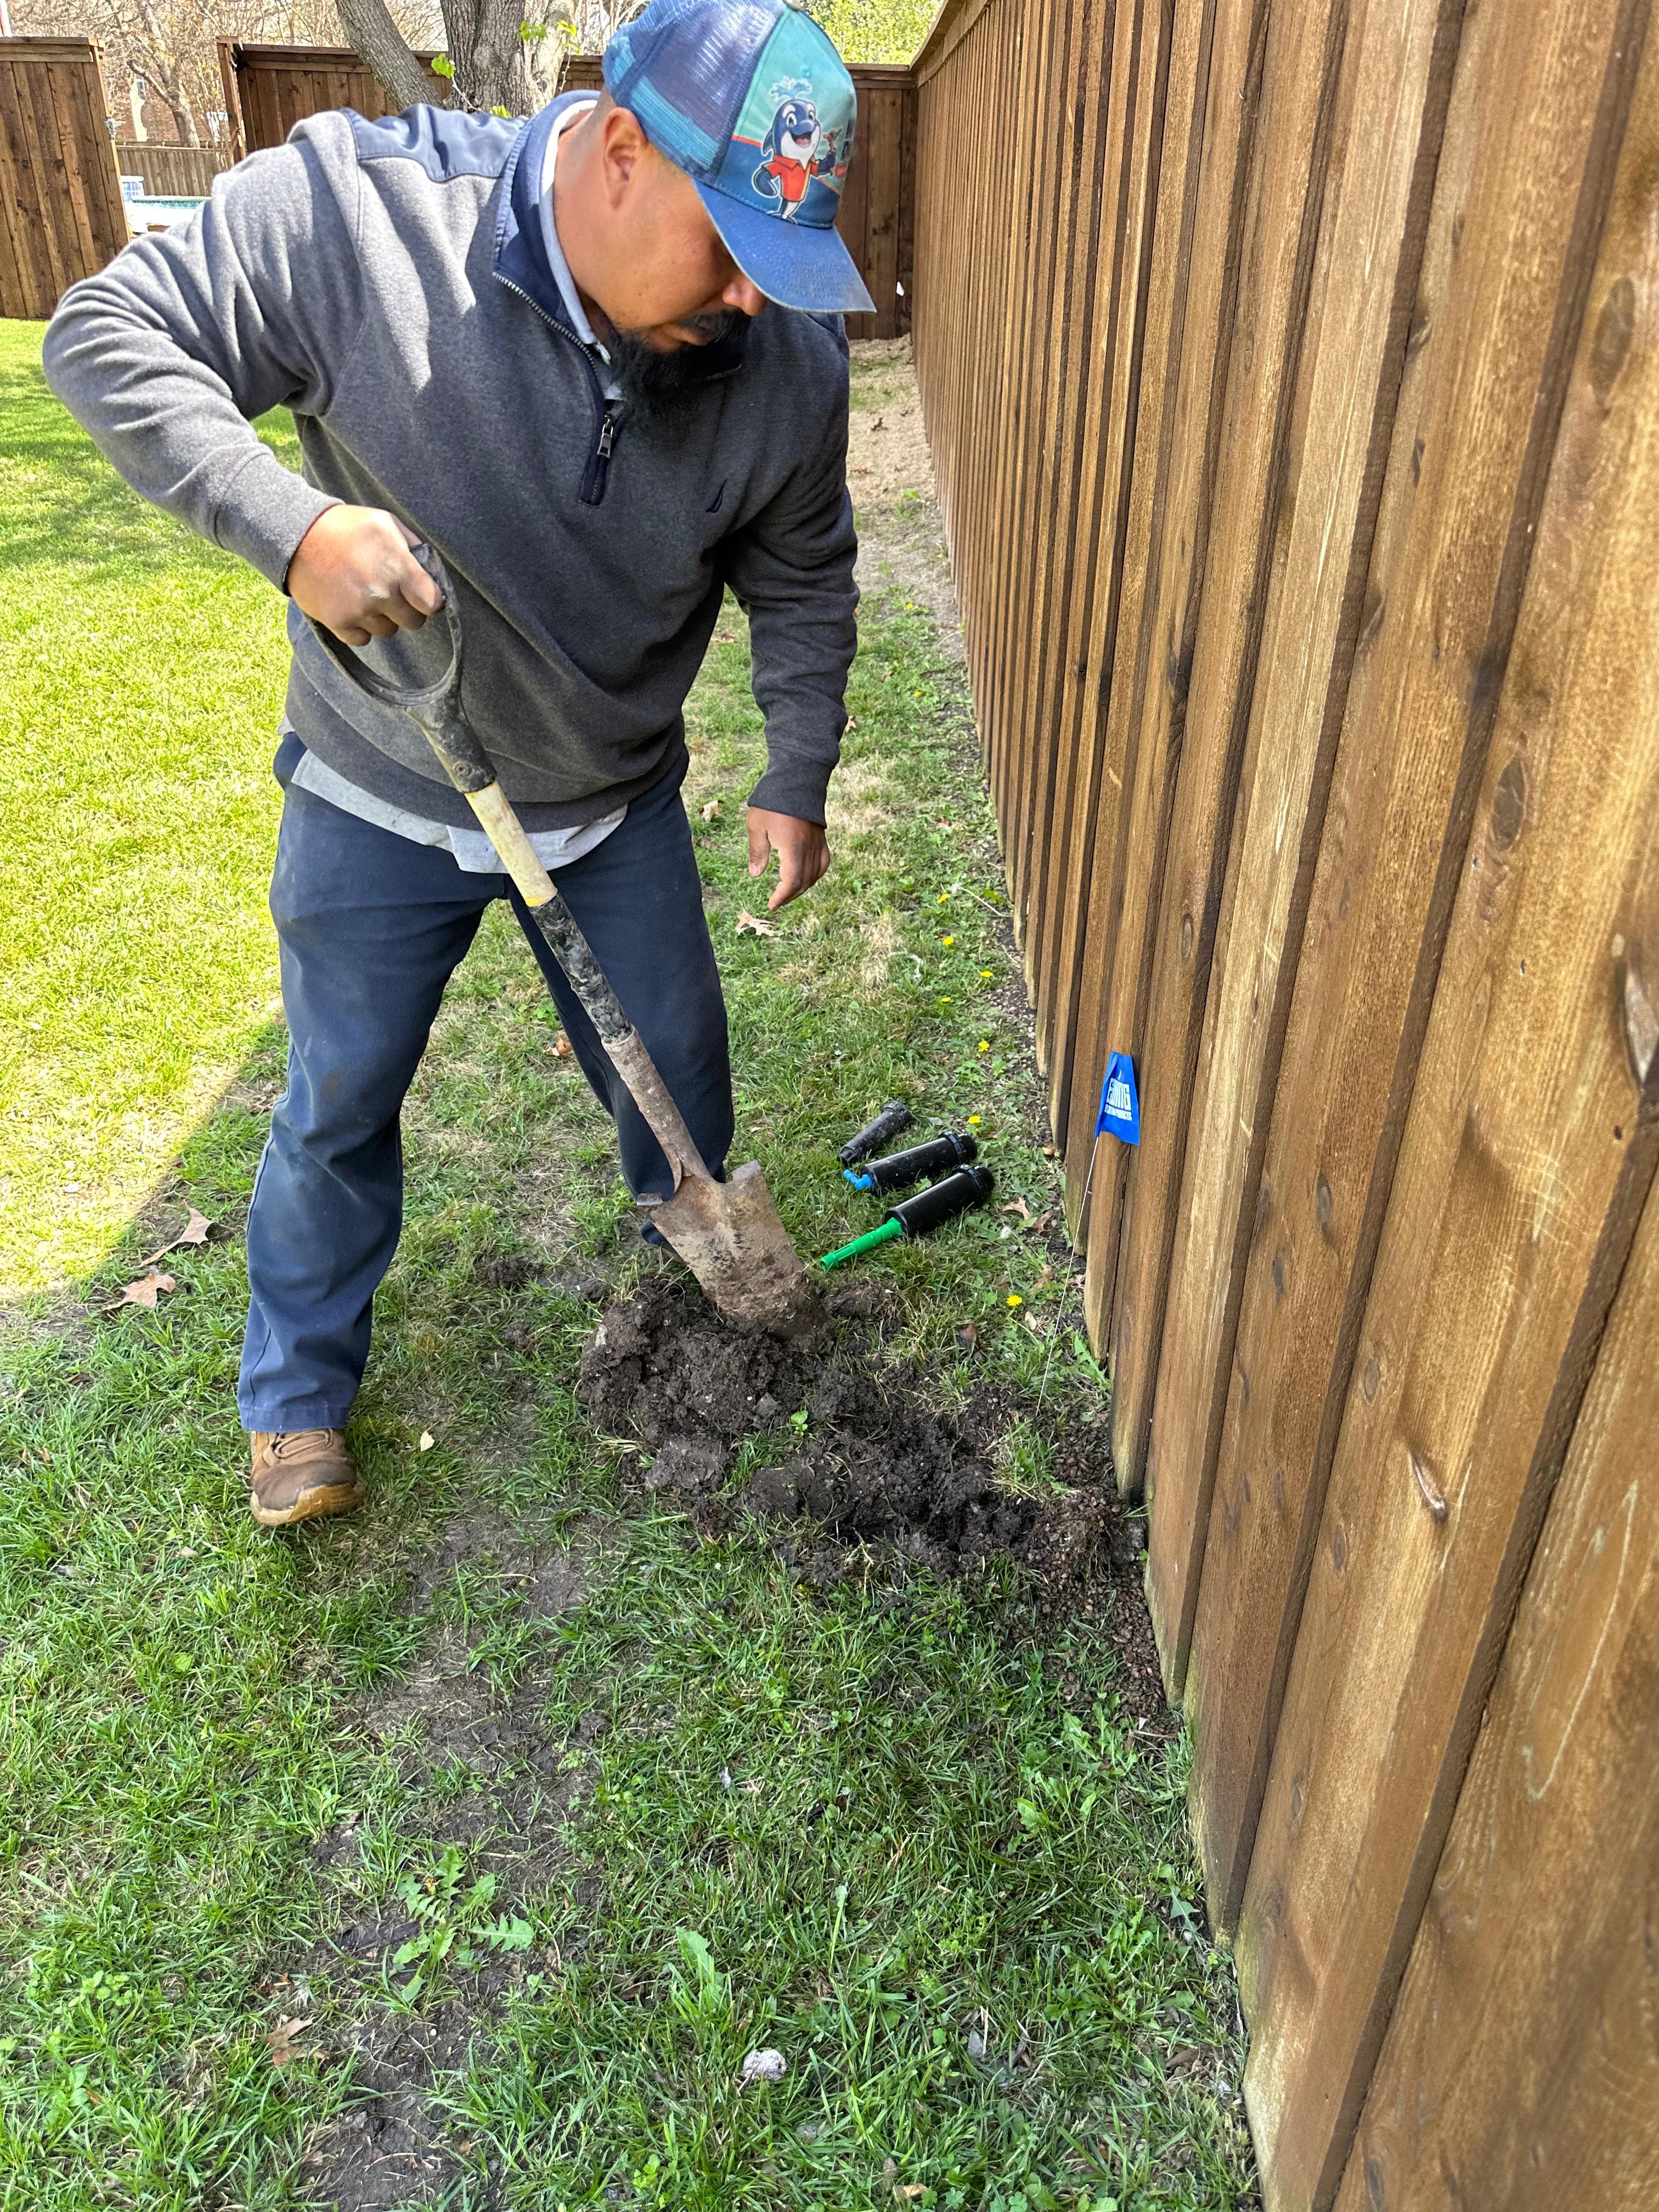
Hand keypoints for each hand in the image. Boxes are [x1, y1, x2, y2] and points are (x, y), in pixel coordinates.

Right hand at [287, 505, 443, 645]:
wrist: (298, 535)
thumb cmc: (346, 526)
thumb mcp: (386, 523)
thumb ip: (413, 549)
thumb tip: (431, 575)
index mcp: (398, 568)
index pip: (432, 603)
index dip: (430, 600)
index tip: (421, 594)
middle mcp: (381, 593)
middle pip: (413, 621)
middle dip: (407, 609)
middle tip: (391, 592)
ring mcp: (359, 611)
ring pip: (387, 631)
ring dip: (382, 618)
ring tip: (366, 594)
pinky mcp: (339, 623)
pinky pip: (363, 639)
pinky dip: (360, 628)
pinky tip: (351, 606)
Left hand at [747, 808, 829, 909]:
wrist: (796, 780)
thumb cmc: (772, 802)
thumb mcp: (757, 826)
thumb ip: (757, 852)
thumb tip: (755, 874)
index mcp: (792, 848)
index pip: (791, 882)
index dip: (782, 896)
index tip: (771, 904)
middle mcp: (809, 849)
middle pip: (804, 882)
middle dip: (790, 895)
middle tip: (776, 901)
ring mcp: (818, 844)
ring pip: (815, 875)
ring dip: (802, 887)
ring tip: (788, 893)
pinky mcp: (821, 838)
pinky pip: (823, 863)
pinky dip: (816, 875)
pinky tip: (807, 878)